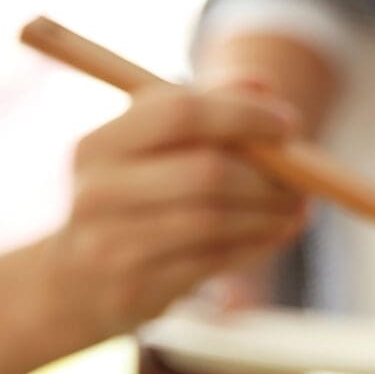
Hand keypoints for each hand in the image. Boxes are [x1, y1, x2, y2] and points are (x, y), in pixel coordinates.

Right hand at [44, 87, 307, 342]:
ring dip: (268, 214)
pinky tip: (275, 232)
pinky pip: (214, 260)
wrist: (71, 286)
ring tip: (297, 207)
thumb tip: (262, 84)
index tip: (287, 124)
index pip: (179, 112)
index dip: (242, 115)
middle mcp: (99, 193)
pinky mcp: (137, 289)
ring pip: (215, 221)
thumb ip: (199, 107)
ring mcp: (114, 245)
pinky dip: (256, 244)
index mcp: (99, 144)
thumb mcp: (145, 147)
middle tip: (303, 176)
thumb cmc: (125, 200)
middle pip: (205, 172)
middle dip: (266, 174)